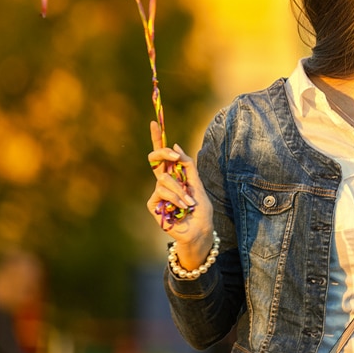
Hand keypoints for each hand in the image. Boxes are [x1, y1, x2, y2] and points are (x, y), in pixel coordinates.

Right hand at [146, 122, 214, 260]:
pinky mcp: (153, 204)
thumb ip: (187, 166)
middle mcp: (164, 181)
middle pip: (155, 159)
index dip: (157, 138)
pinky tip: (181, 208)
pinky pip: (161, 192)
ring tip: (189, 203)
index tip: (154, 122)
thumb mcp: (198, 183)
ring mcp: (157, 192)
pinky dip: (175, 198)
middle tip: (174, 155)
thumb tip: (176, 145)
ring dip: (180, 190)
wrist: (199, 230)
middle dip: (163, 152)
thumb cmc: (200, 209)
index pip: (164, 154)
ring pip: (164, 179)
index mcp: (175, 174)